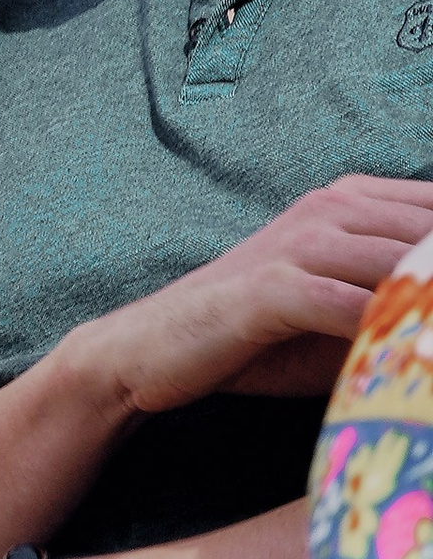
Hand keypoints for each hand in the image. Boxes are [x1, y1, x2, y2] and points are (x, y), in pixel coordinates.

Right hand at [86, 175, 432, 417]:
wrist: (150, 349)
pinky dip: (393, 332)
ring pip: (407, 265)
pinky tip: (409, 358)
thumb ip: (400, 307)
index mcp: (357, 199)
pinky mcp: (274, 288)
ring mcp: (304, 242)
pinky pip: (354, 306)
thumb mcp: (342, 315)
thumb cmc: (253, 340)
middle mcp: (336, 206)